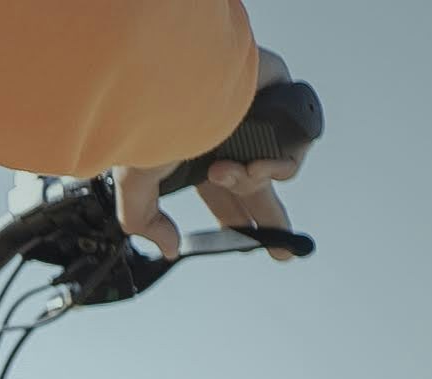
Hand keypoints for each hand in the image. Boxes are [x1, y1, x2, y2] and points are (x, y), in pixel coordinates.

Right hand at [112, 47, 308, 262]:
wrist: (175, 76)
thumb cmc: (147, 116)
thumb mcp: (134, 183)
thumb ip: (144, 221)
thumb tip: (169, 248)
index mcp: (199, 155)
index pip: (224, 194)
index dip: (236, 220)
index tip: (244, 243)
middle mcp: (232, 139)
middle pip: (260, 187)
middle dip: (271, 220)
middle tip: (282, 249)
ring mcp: (259, 122)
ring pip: (273, 172)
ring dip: (251, 183)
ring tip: (228, 170)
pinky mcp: (283, 105)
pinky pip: (297, 148)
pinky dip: (280, 163)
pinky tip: (256, 161)